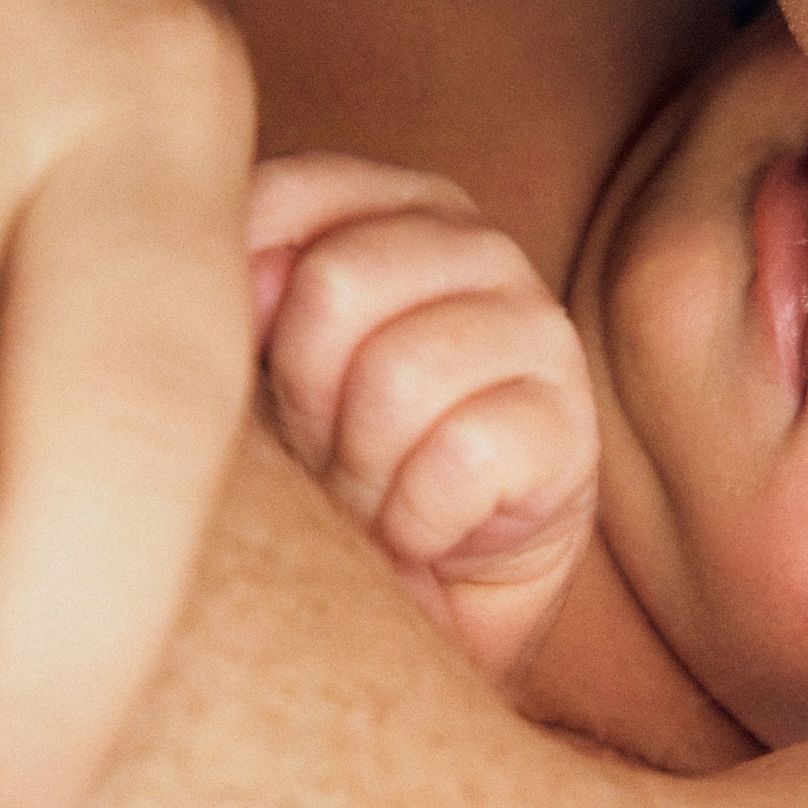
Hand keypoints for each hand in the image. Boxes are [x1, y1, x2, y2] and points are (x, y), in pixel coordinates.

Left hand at [251, 154, 596, 679]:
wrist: (407, 607)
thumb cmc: (319, 473)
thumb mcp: (248, 371)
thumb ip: (236, 297)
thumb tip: (257, 278)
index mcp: (387, 206)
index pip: (284, 200)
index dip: (245, 314)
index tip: (258, 379)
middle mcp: (474, 246)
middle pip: (336, 284)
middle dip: (306, 400)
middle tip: (323, 453)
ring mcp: (538, 330)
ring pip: (400, 373)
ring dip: (363, 469)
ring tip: (370, 494)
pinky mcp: (572, 429)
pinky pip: (461, 458)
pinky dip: (417, 520)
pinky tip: (425, 529)